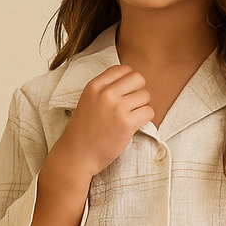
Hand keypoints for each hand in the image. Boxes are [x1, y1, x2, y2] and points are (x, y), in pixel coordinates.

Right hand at [55, 64, 153, 179]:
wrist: (76, 155)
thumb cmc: (82, 132)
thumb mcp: (87, 102)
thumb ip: (103, 91)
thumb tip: (126, 84)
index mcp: (94, 86)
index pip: (123, 69)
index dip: (129, 81)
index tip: (127, 93)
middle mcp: (106, 94)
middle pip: (138, 78)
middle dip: (139, 91)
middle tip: (133, 105)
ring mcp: (117, 108)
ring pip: (145, 96)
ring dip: (143, 107)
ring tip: (132, 117)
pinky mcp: (126, 123)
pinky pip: (149, 112)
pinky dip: (146, 118)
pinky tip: (135, 125)